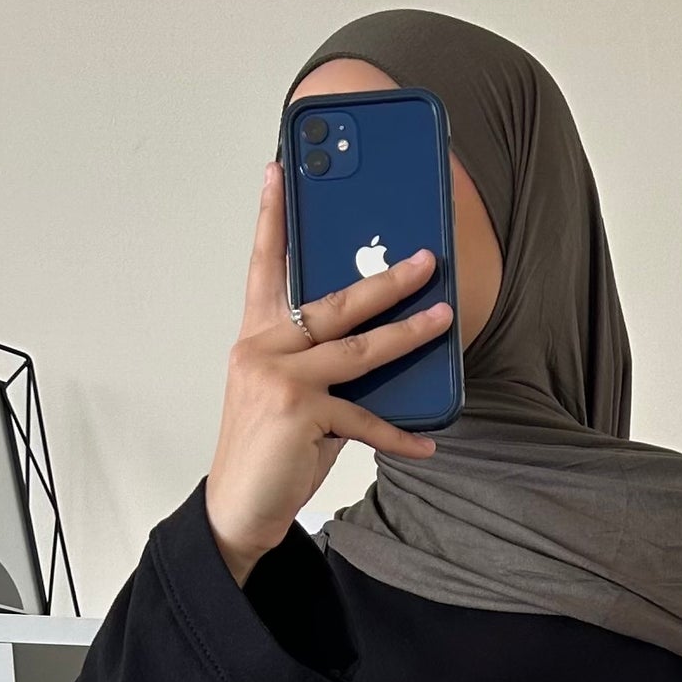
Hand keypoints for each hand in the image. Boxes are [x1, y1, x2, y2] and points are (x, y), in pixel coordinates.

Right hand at [204, 162, 455, 582]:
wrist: (238, 510)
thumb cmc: (267, 452)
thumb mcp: (290, 398)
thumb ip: (322, 367)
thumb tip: (379, 350)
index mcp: (257, 338)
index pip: (264, 267)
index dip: (271, 218)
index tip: (277, 171)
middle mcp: (262, 349)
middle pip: (333, 301)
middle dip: (385, 278)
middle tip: (424, 259)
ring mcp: (279, 378)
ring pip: (358, 348)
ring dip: (408, 334)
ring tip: (443, 320)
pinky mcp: (299, 413)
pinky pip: (364, 419)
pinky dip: (398, 434)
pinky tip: (426, 442)